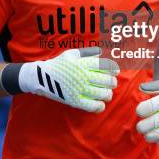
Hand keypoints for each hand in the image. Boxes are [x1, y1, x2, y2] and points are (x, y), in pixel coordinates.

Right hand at [1, 47, 119, 112]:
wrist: (42, 77)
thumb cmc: (59, 64)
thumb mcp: (71, 53)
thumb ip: (87, 52)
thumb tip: (102, 52)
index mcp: (82, 63)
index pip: (104, 65)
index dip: (113, 68)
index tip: (116, 71)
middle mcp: (82, 75)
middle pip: (106, 80)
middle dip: (113, 82)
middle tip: (112, 83)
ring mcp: (79, 89)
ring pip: (102, 93)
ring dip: (108, 94)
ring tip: (107, 94)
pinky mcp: (74, 100)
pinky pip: (92, 106)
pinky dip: (99, 106)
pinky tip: (100, 104)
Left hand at [135, 76, 158, 145]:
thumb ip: (154, 86)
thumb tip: (140, 88)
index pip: (153, 105)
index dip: (143, 110)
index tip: (139, 111)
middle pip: (157, 120)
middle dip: (144, 126)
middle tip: (139, 127)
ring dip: (152, 136)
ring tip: (146, 135)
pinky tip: (157, 140)